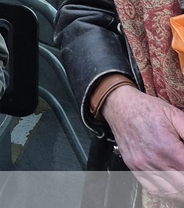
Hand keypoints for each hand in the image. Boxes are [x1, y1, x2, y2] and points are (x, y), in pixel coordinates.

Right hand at [102, 85, 183, 199]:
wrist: (120, 106)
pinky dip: (165, 191)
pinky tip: (172, 185)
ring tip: (182, 179)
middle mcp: (154, 160)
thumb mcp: (175, 115)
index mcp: (168, 148)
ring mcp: (142, 166)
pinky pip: (152, 188)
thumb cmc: (146, 109)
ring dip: (180, 189)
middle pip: (182, 185)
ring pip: (170, 191)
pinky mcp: (133, 167)